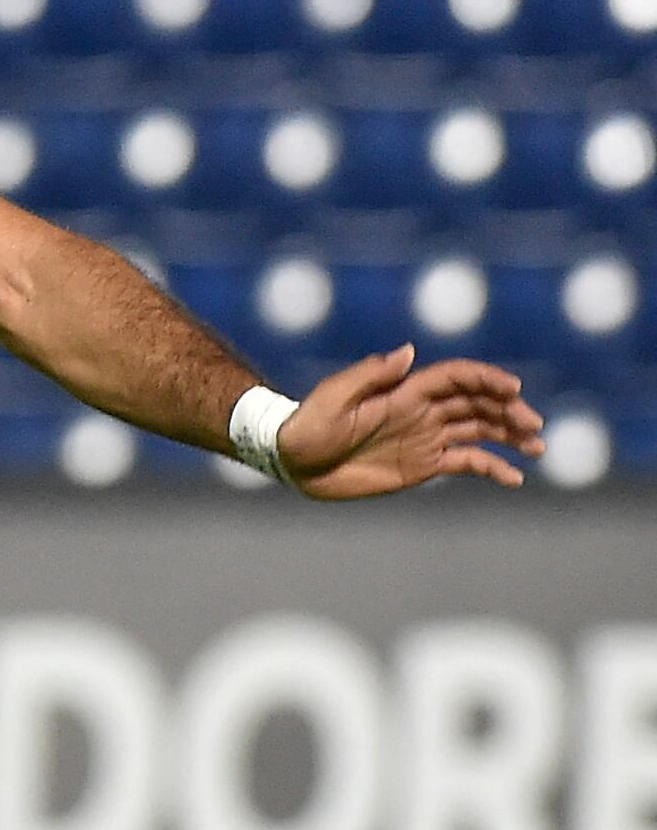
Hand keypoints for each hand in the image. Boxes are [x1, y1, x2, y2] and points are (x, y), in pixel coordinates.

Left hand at [279, 346, 543, 497]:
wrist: (293, 461)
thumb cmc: (307, 426)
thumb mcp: (332, 398)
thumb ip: (369, 376)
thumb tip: (408, 352)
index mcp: (405, 392)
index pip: (456, 378)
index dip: (486, 380)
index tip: (513, 390)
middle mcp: (422, 411)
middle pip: (477, 403)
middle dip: (509, 410)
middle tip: (533, 426)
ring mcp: (426, 437)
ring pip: (480, 430)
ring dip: (511, 435)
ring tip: (537, 447)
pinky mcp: (423, 465)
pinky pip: (466, 462)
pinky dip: (492, 468)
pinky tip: (515, 478)